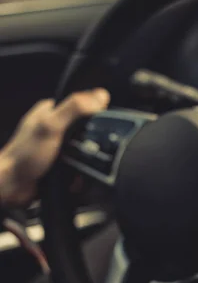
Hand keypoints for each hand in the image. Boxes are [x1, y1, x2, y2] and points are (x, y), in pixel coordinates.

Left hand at [0, 89, 109, 207]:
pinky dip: (80, 174)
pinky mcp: (59, 165)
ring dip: (86, 162)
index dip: (95, 115)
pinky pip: (79, 167)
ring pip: (85, 151)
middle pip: (86, 131)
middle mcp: (54, 127)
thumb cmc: (25, 155)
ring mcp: (57, 147)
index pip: (82, 105)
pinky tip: (75, 178)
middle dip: (90, 145)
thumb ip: (74, 108)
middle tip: (87, 153)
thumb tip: (101, 95)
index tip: (101, 127)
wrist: (11, 187)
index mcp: (51, 111)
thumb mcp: (51, 126)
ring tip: (79, 168)